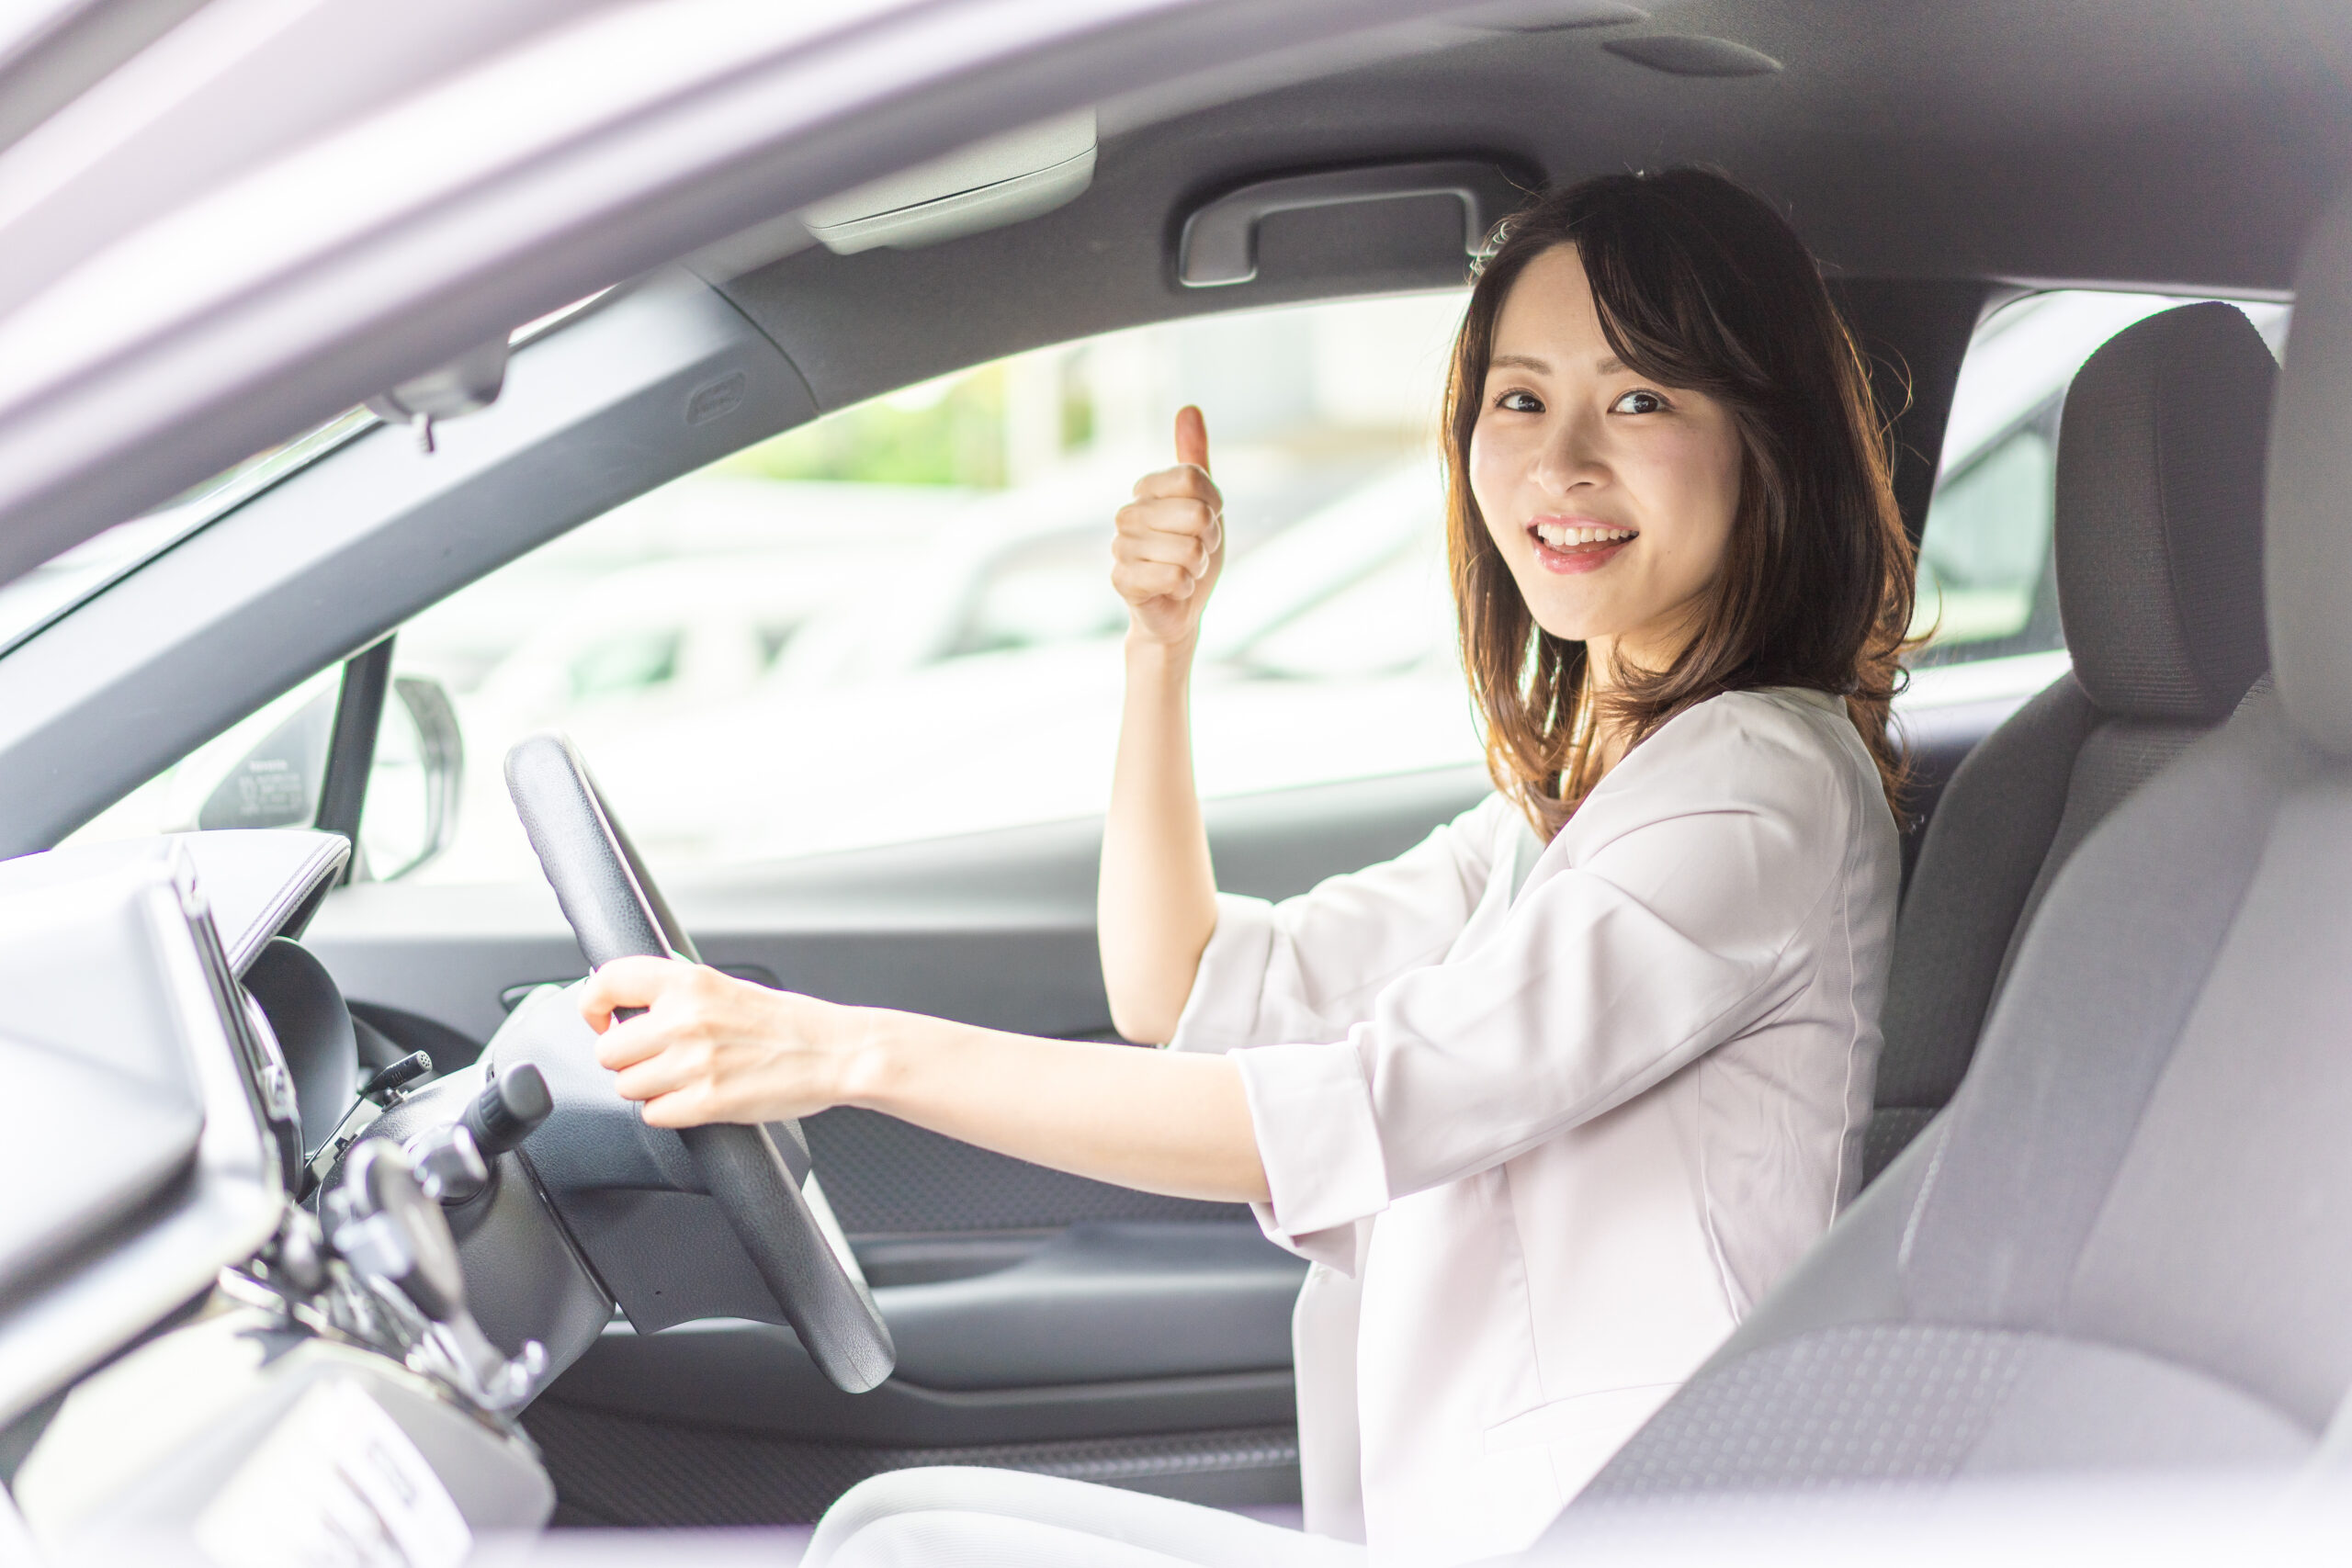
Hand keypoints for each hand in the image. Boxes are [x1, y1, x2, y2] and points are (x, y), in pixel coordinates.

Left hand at [578, 957, 863, 1127]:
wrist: (834, 1052)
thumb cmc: (786, 1023)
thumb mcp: (726, 987)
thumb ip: (677, 994)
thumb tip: (624, 1006)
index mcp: (690, 982)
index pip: (608, 982)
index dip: (593, 1006)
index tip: (601, 1020)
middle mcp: (686, 1019)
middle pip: (608, 1051)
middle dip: (626, 1060)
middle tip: (655, 1058)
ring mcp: (695, 1063)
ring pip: (626, 1086)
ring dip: (648, 1088)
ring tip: (682, 1079)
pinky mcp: (707, 1102)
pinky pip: (653, 1115)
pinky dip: (668, 1111)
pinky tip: (694, 1097)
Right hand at [1114, 406, 1223, 649]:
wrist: (1180, 610)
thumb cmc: (1191, 555)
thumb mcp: (1203, 504)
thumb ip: (1194, 460)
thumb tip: (1188, 408)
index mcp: (1145, 491)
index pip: (1193, 479)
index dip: (1213, 506)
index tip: (1207, 522)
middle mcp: (1127, 514)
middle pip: (1195, 514)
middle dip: (1208, 541)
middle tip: (1195, 553)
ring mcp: (1120, 547)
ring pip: (1187, 549)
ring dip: (1197, 567)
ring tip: (1183, 572)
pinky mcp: (1121, 580)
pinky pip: (1174, 577)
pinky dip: (1185, 587)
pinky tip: (1172, 590)